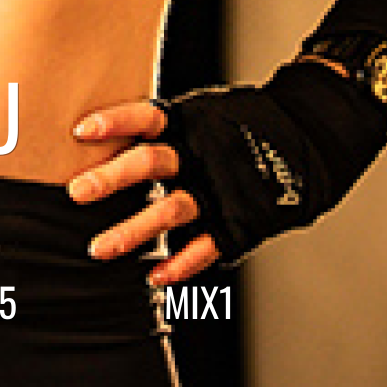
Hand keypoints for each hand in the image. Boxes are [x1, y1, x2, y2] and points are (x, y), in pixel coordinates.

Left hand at [69, 61, 386, 280]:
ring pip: (171, 210)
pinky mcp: (240, 221)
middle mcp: (202, 153)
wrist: (312, 135)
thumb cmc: (242, 122)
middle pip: (152, 163)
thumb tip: (103, 130)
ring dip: (131, 231)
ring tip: (97, 249)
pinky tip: (154, 276)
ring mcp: (221, 188)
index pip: (147, 116)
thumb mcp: (205, 109)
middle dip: (110, 178)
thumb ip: (166, 125)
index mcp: (191, 120)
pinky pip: (206, 246)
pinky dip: (180, 263)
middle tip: (74, 192)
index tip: (79, 130)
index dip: (114, 122)